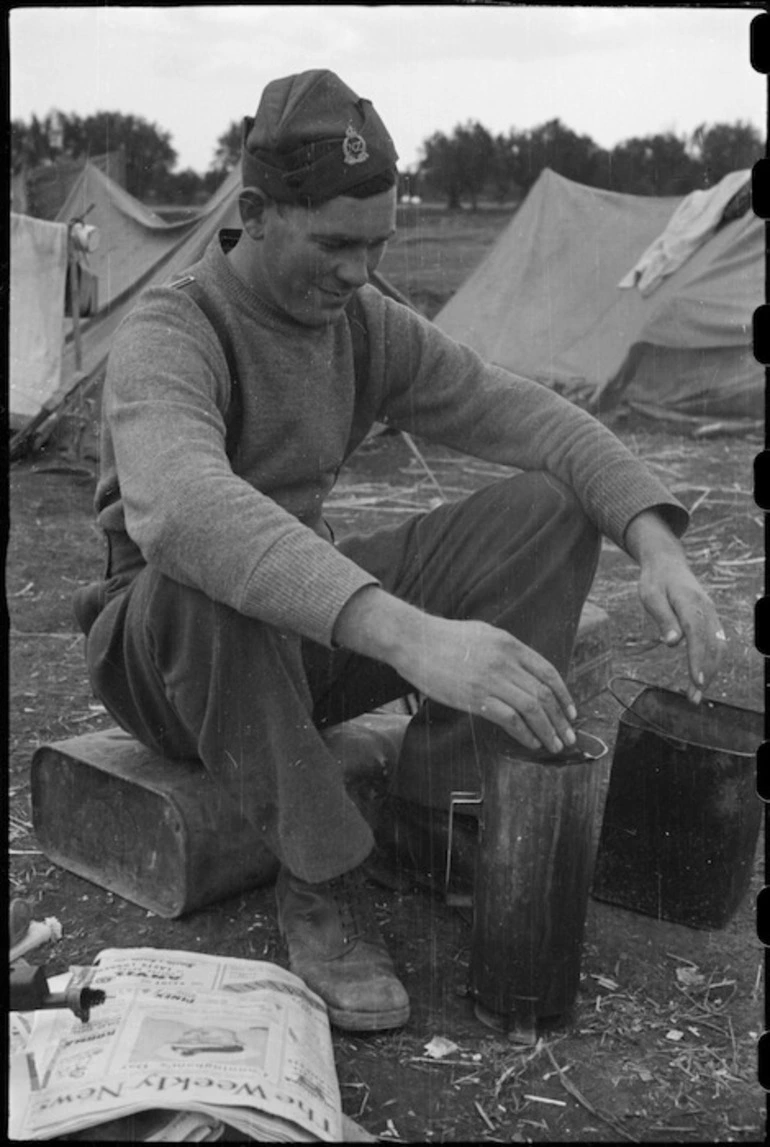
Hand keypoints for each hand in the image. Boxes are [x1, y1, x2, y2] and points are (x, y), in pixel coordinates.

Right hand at [333, 586, 576, 752]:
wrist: (414, 640)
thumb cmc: (445, 639)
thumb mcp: (484, 635)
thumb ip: (507, 652)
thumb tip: (525, 673)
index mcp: (509, 644)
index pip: (548, 672)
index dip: (564, 695)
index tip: (571, 712)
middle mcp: (505, 660)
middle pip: (543, 693)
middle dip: (560, 719)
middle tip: (568, 736)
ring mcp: (490, 679)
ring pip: (531, 708)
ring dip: (547, 730)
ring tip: (554, 744)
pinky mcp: (474, 696)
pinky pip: (509, 718)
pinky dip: (524, 732)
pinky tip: (530, 742)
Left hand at [625, 510, 724, 701]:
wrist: (667, 562)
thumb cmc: (655, 580)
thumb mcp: (650, 596)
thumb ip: (662, 618)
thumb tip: (672, 643)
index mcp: (690, 603)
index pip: (697, 635)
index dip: (698, 659)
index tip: (697, 682)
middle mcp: (706, 609)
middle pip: (712, 645)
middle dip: (706, 673)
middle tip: (694, 698)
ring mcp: (711, 614)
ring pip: (718, 646)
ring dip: (711, 671)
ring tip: (696, 694)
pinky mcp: (710, 619)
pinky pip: (716, 643)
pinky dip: (712, 662)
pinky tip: (702, 677)